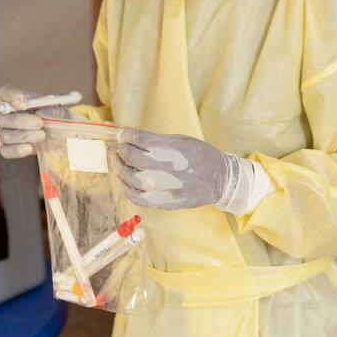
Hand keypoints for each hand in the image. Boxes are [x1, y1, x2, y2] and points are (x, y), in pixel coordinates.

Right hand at [0, 85, 72, 157]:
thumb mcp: (51, 104)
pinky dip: (17, 150)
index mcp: (13, 98)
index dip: (13, 97)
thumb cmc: (51, 113)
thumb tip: (34, 112)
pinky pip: (6, 151)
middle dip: (21, 121)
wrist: (60, 129)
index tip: (26, 104)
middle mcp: (4, 114)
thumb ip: (41, 106)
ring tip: (42, 135)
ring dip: (24, 136)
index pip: (5, 92)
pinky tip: (29, 147)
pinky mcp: (7, 147)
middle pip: (2, 118)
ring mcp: (3, 131)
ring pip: (5, 135)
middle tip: (39, 123)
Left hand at [112, 128, 239, 210]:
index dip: (127, 134)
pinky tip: (122, 179)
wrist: (219, 180)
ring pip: (129, 177)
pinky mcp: (162, 202)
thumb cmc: (200, 156)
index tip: (122, 133)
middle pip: (131, 157)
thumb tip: (131, 138)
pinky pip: (135, 197)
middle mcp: (167, 169)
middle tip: (121, 146)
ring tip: (117, 160)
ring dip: (119, 166)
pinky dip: (124, 187)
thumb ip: (156, 141)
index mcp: (173, 149)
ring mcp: (164, 188)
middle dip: (122, 149)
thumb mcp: (182, 140)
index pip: (140, 139)